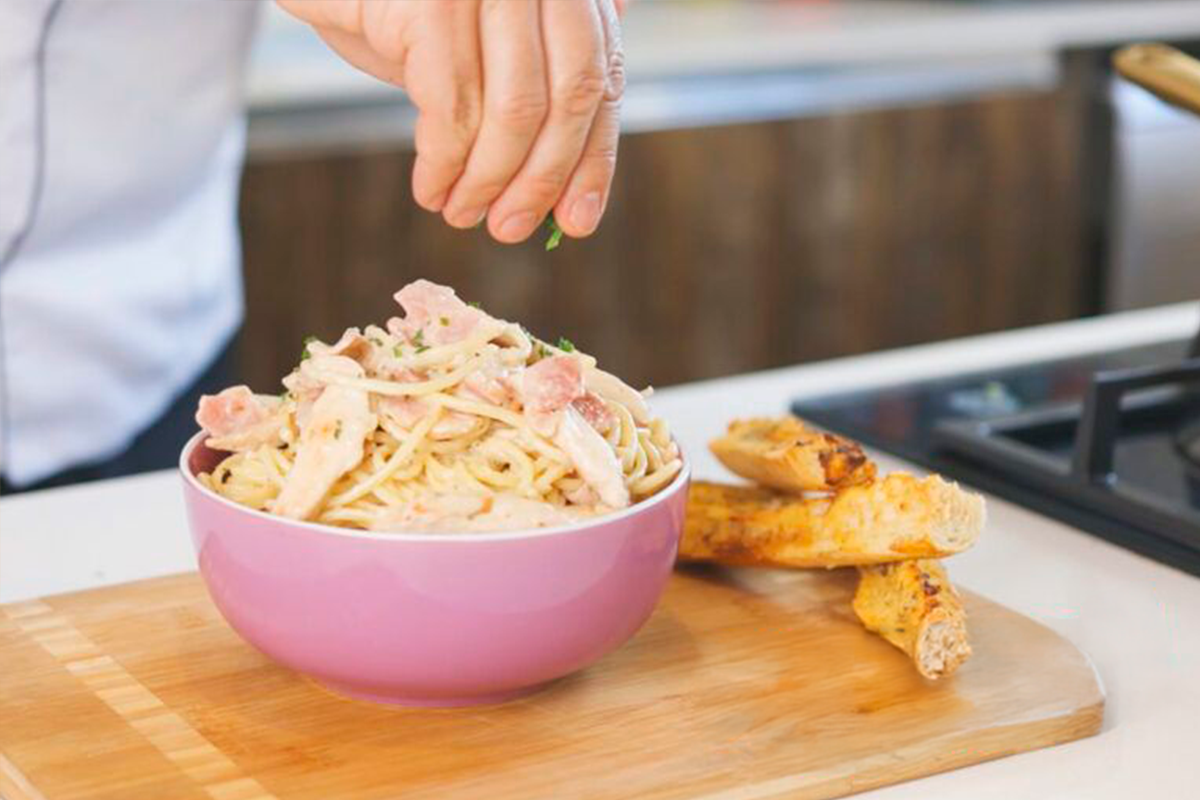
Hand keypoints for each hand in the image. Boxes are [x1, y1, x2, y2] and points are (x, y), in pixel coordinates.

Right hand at [277, 0, 625, 243]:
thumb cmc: (400, 10)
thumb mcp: (480, 53)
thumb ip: (534, 100)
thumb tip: (568, 198)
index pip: (601, 81)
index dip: (592, 160)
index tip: (575, 222)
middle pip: (567, 98)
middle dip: (540, 180)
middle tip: (508, 228)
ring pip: (513, 112)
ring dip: (487, 182)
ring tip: (460, 213)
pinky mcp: (434, 3)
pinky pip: (453, 108)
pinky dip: (442, 165)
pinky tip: (430, 189)